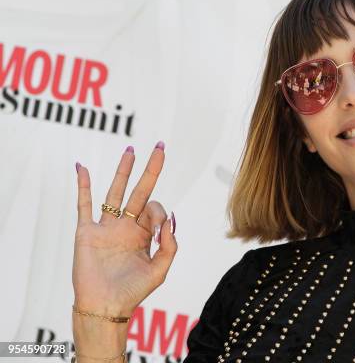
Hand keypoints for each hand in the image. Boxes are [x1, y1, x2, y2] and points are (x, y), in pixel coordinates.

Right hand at [71, 142, 177, 316]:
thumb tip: (171, 221)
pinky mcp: (87, 232)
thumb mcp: (160, 270)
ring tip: (131, 150)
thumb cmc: (133, 292)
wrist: (106, 307)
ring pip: (115, 192)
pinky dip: (83, 186)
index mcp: (143, 235)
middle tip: (160, 147)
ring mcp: (106, 228)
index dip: (160, 212)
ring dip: (123, 171)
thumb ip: (169, 246)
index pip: (155, 210)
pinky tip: (83, 168)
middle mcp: (126, 227)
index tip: (159, 227)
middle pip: (139, 192)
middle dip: (150, 170)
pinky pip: (84, 205)